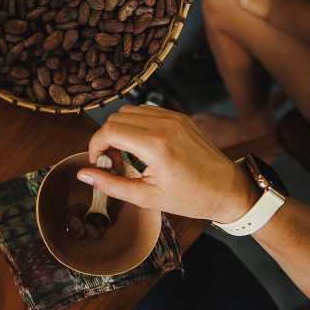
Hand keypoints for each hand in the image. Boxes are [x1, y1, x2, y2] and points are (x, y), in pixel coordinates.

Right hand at [77, 105, 257, 223]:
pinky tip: (142, 146)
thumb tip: (83, 174)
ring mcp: (173, 117)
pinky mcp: (180, 116)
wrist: (227, 189)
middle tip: (114, 162)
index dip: (95, 146)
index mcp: (156, 145)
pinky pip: (146, 111)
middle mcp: (164, 125)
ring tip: (127, 154)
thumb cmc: (190, 198)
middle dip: (106, 138)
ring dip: (120, 129)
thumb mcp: (146, 198)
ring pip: (129, 111)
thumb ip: (110, 184)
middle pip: (116, 118)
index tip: (99, 163)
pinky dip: (136, 125)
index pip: (109, 130)